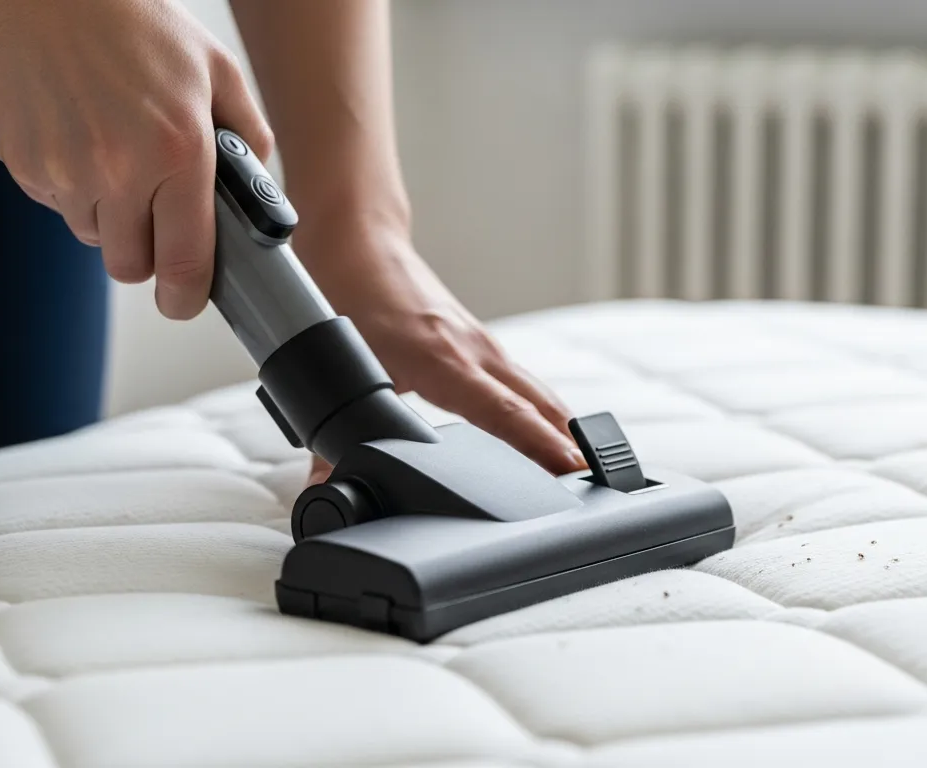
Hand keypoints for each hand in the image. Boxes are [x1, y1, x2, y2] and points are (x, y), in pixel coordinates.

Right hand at [0, 0, 273, 318]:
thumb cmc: (136, 26)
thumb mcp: (217, 71)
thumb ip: (248, 136)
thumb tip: (257, 194)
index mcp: (178, 151)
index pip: (185, 260)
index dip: (187, 295)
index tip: (186, 301)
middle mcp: (119, 169)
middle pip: (131, 266)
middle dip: (147, 253)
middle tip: (155, 217)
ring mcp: (65, 171)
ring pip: (94, 238)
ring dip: (109, 217)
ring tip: (116, 157)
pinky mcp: (24, 166)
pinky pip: (58, 207)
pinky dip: (73, 190)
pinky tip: (81, 141)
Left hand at [297, 221, 587, 484]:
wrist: (357, 241)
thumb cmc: (347, 295)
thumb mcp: (335, 369)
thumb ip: (332, 437)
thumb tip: (325, 487)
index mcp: (443, 359)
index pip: (504, 411)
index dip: (538, 444)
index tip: (570, 468)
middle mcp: (474, 351)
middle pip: (540, 405)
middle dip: (571, 446)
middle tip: (600, 486)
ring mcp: (482, 346)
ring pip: (538, 393)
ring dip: (563, 429)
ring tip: (588, 471)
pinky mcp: (479, 345)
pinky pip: (525, 383)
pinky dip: (545, 411)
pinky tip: (552, 433)